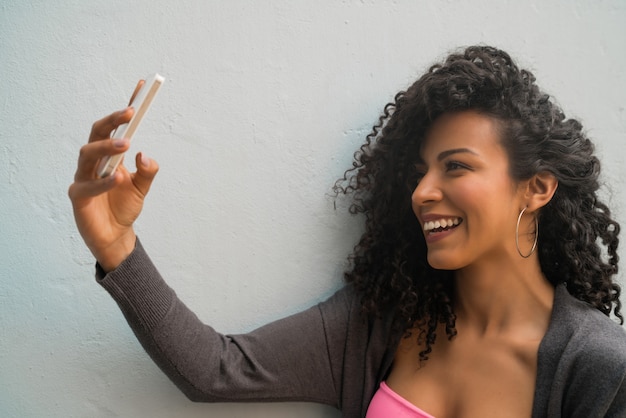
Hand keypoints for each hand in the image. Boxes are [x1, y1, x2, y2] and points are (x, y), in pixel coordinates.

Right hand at [68, 81, 158, 271]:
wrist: (115, 235)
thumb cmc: (125, 206)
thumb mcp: (142, 188)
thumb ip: (147, 172)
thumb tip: (145, 155)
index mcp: (110, 155)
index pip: (116, 127)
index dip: (126, 108)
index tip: (140, 87)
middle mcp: (94, 162)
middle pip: (97, 133)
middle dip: (113, 120)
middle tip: (131, 112)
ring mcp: (83, 177)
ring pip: (88, 154)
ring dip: (107, 146)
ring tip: (127, 144)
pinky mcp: (78, 197)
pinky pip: (88, 186)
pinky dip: (103, 181)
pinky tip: (118, 177)